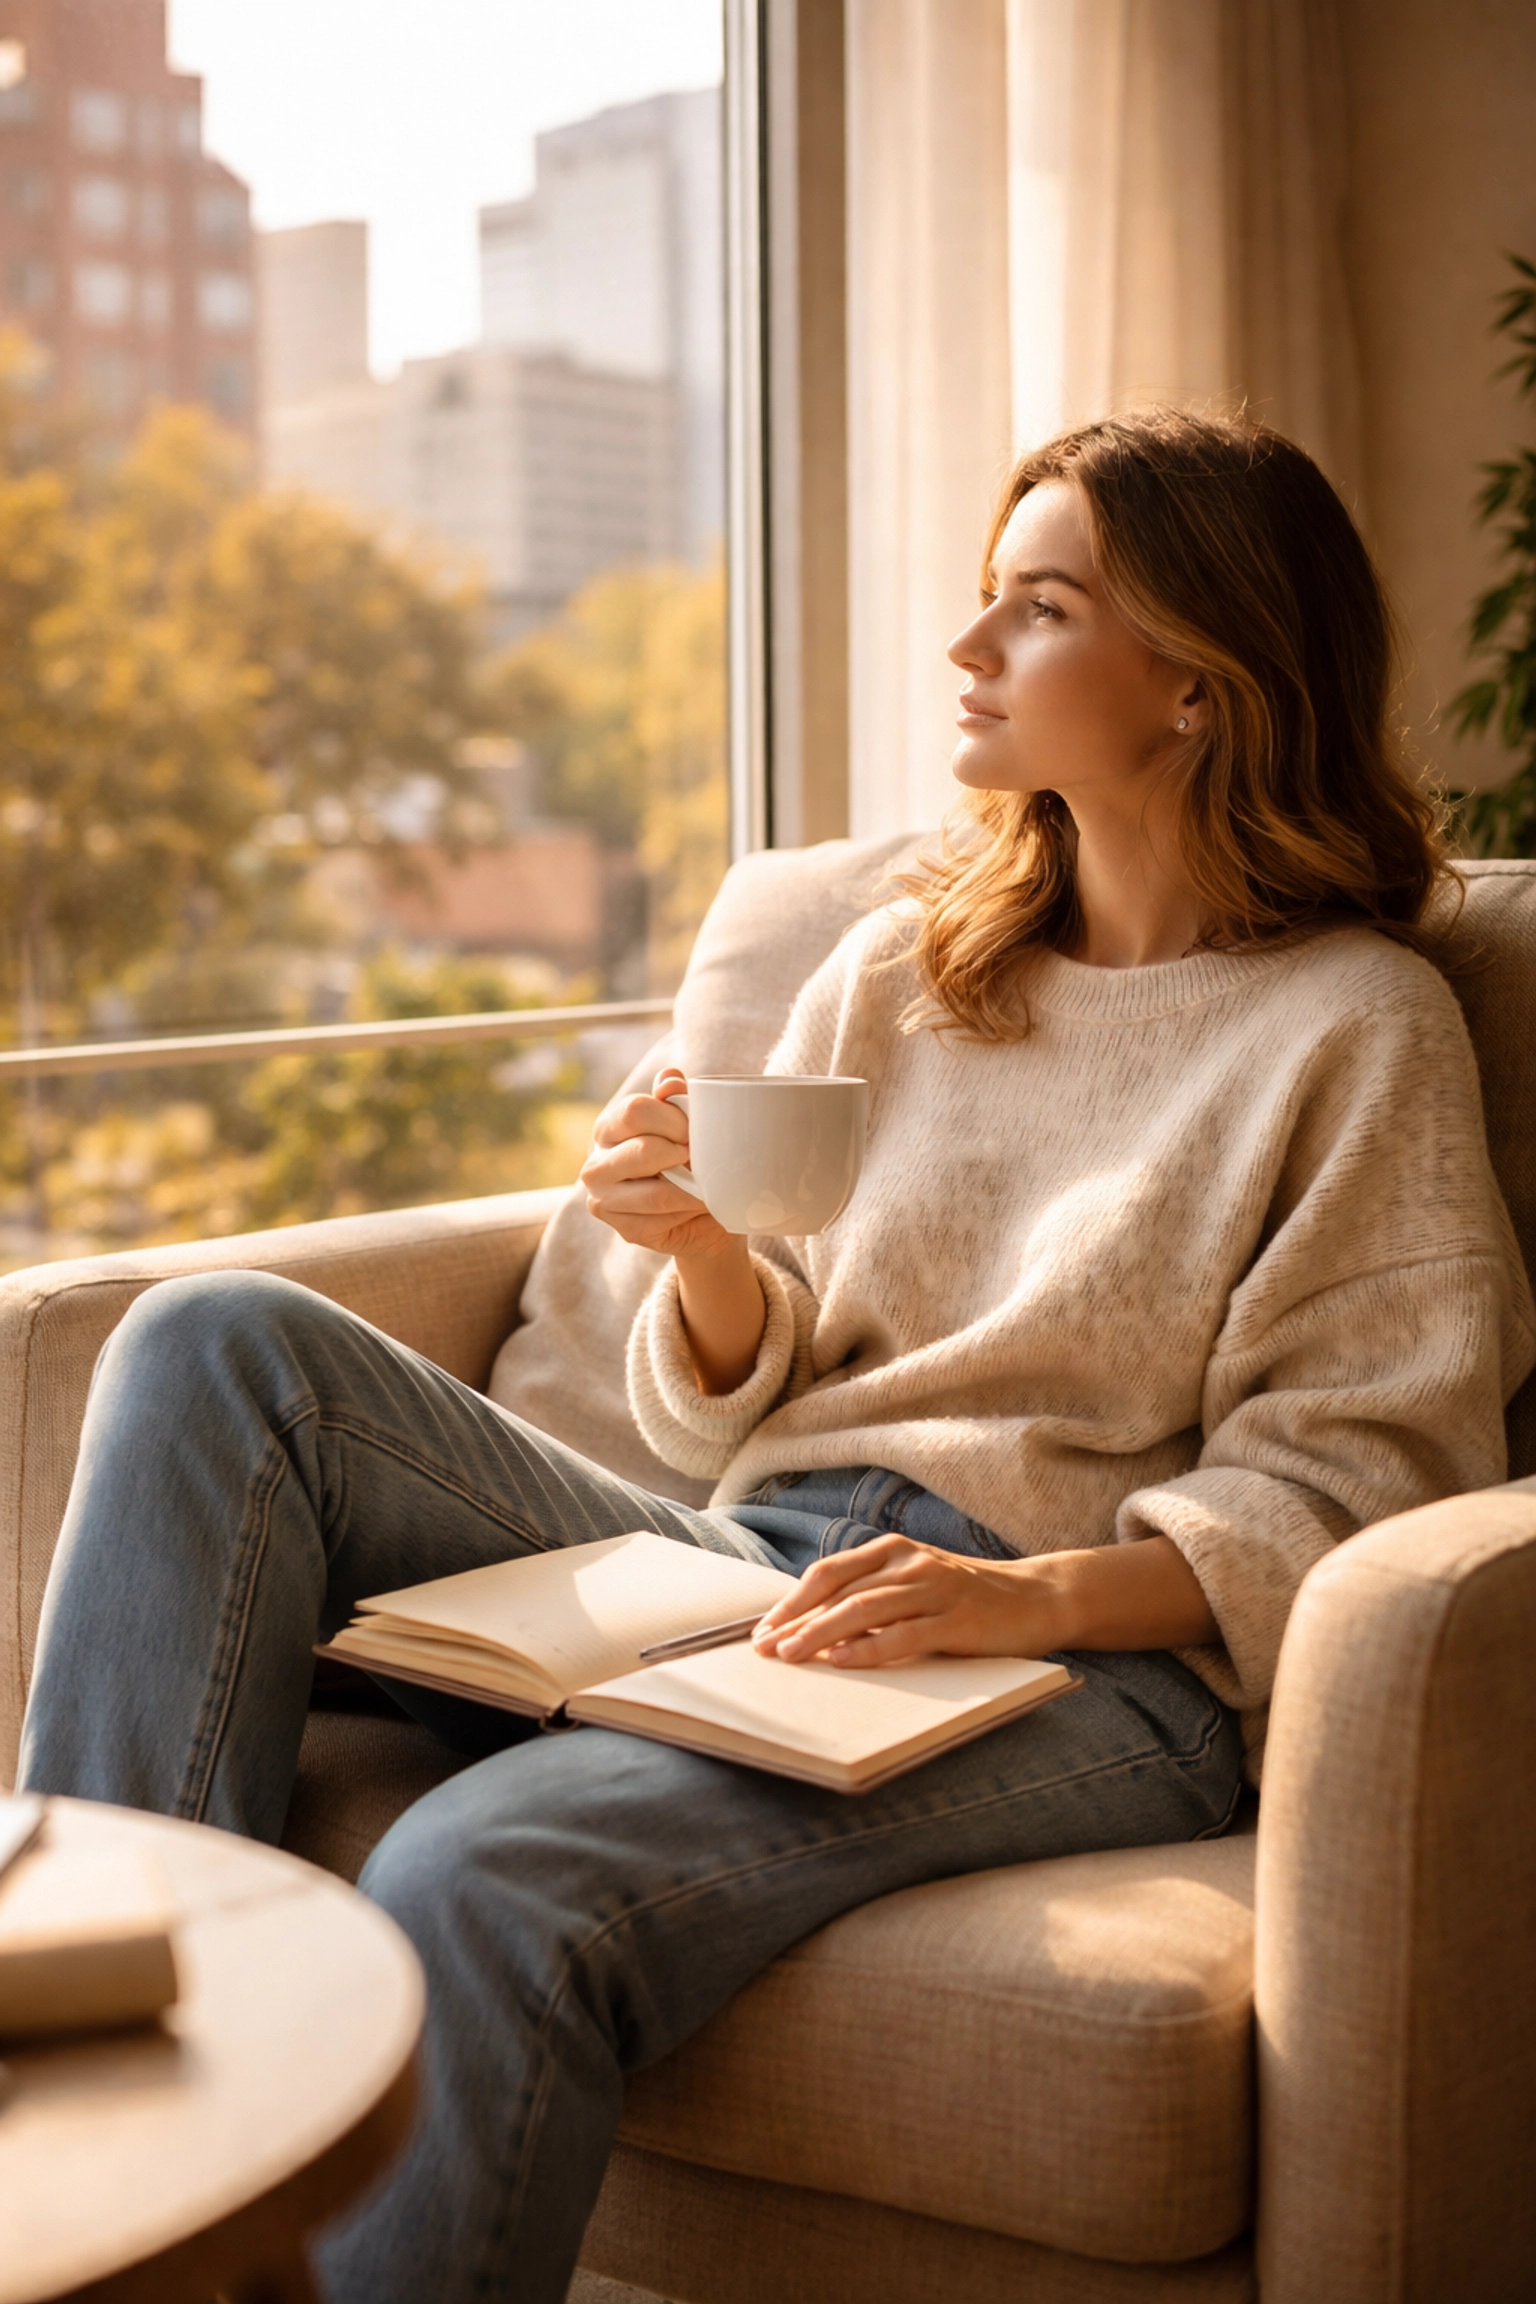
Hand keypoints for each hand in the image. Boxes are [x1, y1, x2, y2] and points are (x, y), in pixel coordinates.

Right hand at [581, 1066, 737, 1261]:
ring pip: (657, 1194)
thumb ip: (675, 1098)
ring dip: (692, 1189)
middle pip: (643, 1152)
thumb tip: (670, 1081)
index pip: (635, 1111)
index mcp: (608, 1128)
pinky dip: (689, 1212)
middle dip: (682, 1154)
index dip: (673, 1119)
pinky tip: (698, 1206)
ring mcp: (605, 1201)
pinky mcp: (624, 1229)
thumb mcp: (684, 1122)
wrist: (699, 1211)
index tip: (693, 1130)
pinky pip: (665, 1220)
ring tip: (708, 1184)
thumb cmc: (687, 1158)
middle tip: (700, 1158)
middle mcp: (596, 1165)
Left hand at [752, 1537, 1069, 1668]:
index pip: (828, 1573)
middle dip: (796, 1620)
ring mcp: (935, 1589)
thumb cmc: (966, 1599)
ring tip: (791, 1656)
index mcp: (892, 1551)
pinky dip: (870, 1649)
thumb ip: (873, 1597)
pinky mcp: (958, 1619)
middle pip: (839, 1589)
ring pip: (865, 1609)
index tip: (761, 1631)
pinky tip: (843, 1662)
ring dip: (822, 1633)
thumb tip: (813, 1629)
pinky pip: (905, 1634)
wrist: (1037, 1598)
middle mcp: (909, 1563)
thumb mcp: (915, 1585)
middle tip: (764, 1649)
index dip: (791, 1602)